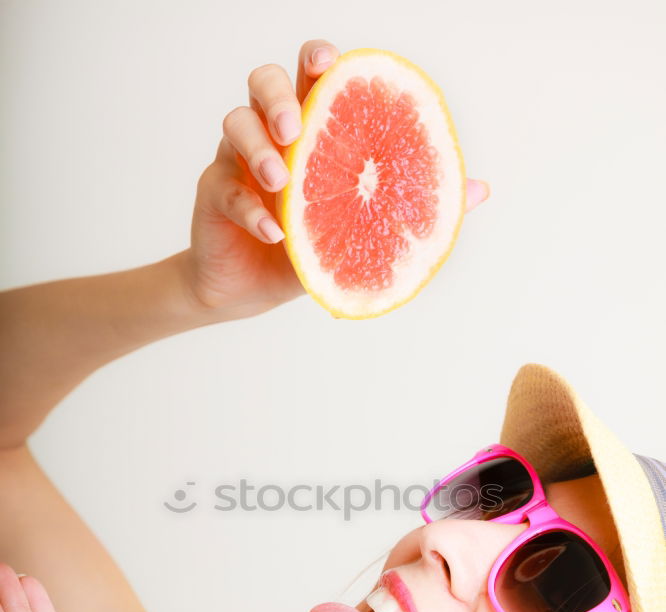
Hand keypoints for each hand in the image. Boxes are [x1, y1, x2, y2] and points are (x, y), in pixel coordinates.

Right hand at [184, 38, 490, 316]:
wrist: (246, 293)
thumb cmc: (305, 251)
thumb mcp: (360, 231)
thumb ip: (412, 204)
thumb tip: (480, 190)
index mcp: (308, 132)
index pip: (309, 76)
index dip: (317, 59)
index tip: (330, 63)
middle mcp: (270, 136)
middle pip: (263, 82)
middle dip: (280, 96)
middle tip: (297, 129)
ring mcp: (235, 162)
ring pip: (234, 122)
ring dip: (258, 148)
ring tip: (281, 185)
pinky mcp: (214, 195)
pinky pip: (224, 189)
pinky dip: (250, 211)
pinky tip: (275, 235)